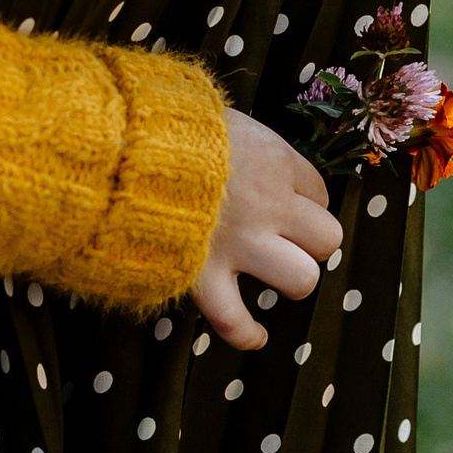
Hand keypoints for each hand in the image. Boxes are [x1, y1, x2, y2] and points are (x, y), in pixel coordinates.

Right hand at [190, 110, 343, 350]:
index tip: (278, 194)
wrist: (127, 142)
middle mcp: (269, 206)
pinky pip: (236, 319)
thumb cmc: (169, 123)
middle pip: (326, 238)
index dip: (301, 197)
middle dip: (307, 239)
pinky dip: (246, 333)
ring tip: (270, 270)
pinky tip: (255, 335)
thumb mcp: (221, 118)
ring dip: (289, 277)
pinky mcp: (204, 272)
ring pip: (302, 279)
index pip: (318, 191)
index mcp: (275, 162)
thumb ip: (243, 141)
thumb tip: (247, 152)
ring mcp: (240, 244)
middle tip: (279, 233)